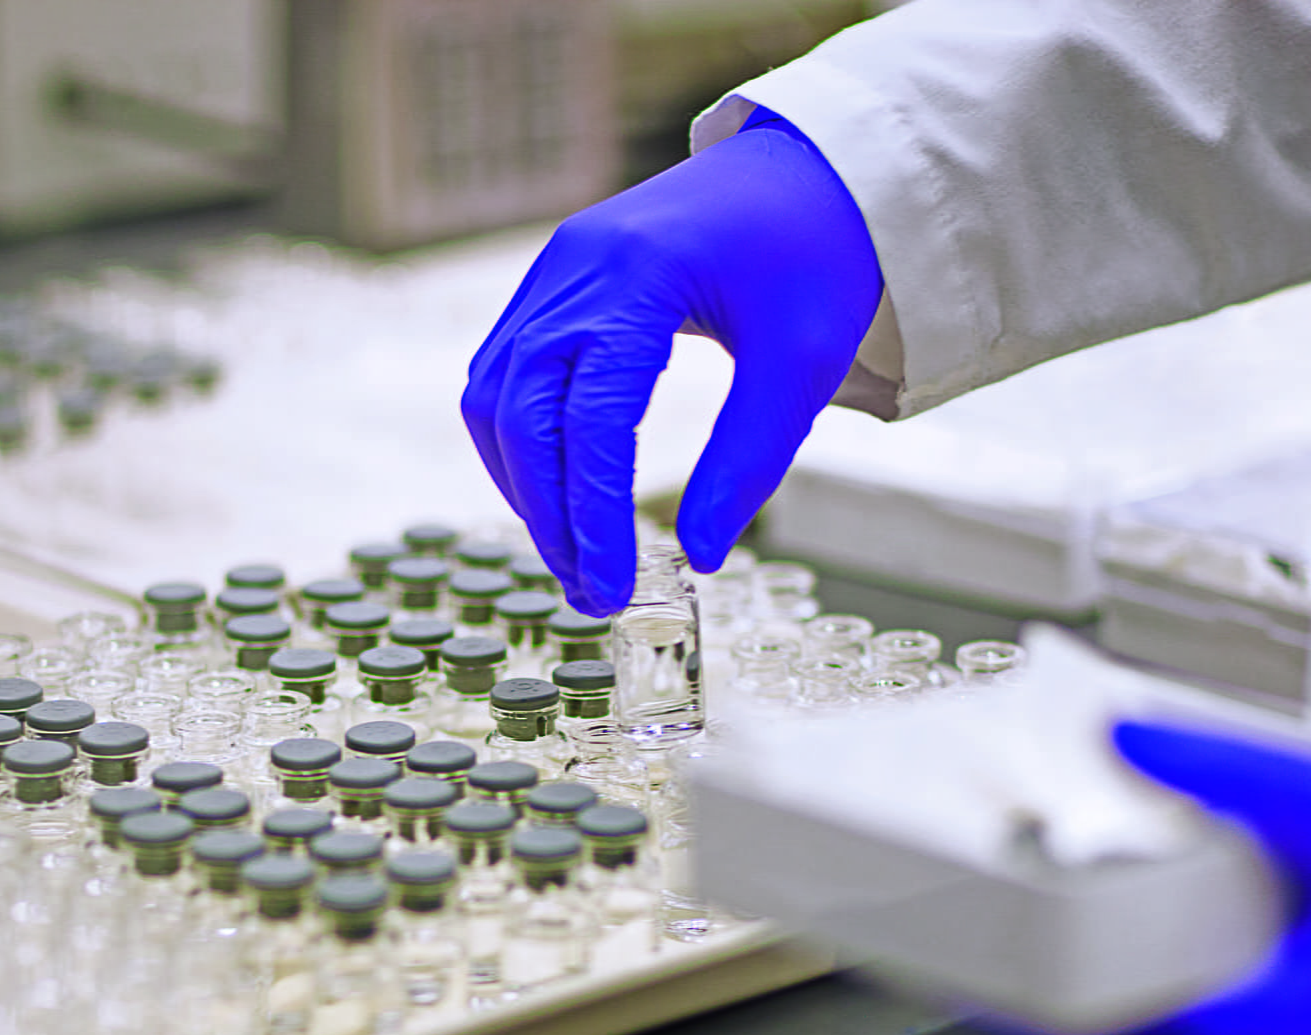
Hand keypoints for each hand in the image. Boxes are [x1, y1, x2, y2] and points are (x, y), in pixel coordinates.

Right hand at [461, 109, 881, 615]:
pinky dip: (521, 442)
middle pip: (521, 414)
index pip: (589, 419)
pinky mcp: (554, 281)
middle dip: (548, 514)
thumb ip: (748, 460)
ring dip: (524, 484)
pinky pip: (506, 371)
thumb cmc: (815, 253)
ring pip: (495, 396)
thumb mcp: (801, 362)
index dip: (592, 515)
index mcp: (638, 276)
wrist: (806, 167)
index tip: (613, 589)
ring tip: (574, 555)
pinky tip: (558, 492)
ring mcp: (554, 269)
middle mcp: (575, 267)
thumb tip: (702, 556)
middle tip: (591, 592)